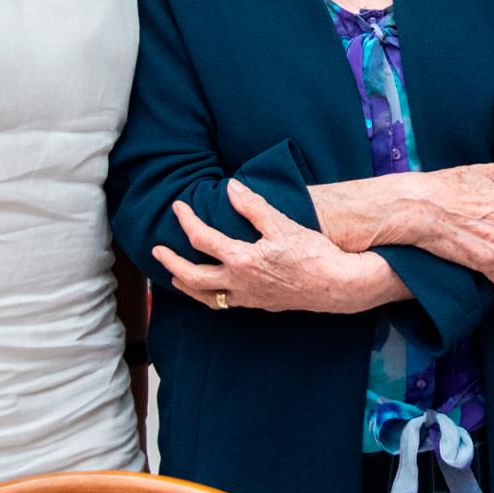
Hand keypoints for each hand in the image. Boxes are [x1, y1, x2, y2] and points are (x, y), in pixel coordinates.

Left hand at [153, 182, 395, 313]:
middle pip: (192, 276)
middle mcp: (239, 283)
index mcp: (241, 260)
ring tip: (173, 276)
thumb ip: (254, 207)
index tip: (178, 206)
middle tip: (157, 250)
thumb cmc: (312, 253)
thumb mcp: (282, 224)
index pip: (202, 239)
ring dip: (186, 285)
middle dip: (171, 261)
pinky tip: (210, 290)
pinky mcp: (259, 304)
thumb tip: (231, 188)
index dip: (186, 220)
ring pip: (206, 297)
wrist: (336, 285)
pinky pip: (224, 304)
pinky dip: (208, 296)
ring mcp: (248, 297)